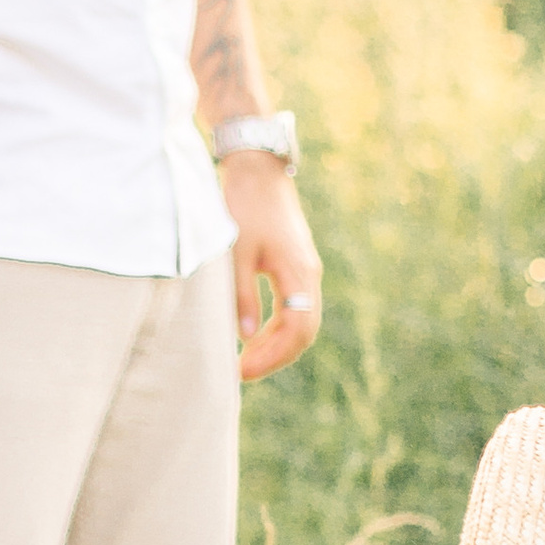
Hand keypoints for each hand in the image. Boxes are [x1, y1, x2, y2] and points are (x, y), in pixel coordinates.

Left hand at [223, 151, 322, 385]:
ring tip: (244, 360)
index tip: (244, 370)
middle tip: (241, 373)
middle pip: (303, 330)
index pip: (299, 329)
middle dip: (274, 356)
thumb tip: (244, 336)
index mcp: (299, 273)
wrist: (257, 171)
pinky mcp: (293, 266)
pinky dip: (275, 326)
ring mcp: (304, 270)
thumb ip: (241, 295)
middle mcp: (308, 275)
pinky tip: (251, 335)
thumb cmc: (244, 207)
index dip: (274, 355)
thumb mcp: (236, 253)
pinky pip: (292, 307)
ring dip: (275, 343)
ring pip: (299, 320)